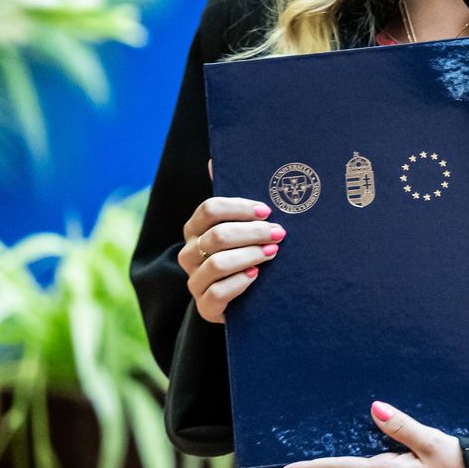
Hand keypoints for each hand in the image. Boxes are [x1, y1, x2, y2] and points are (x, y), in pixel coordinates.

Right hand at [178, 193, 285, 323]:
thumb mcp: (239, 227)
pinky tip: (256, 276)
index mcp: (195, 230)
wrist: (243, 301)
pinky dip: (240, 282)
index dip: (240, 208)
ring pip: (218, 263)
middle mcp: (189, 254)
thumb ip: (231, 201)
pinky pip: (218, 293)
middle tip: (279, 233)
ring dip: (250, 255)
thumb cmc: (243, 254)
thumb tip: (213, 160)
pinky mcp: (205, 307)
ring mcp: (195, 281)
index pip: (210, 209)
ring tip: (272, 252)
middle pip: (218, 235)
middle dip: (253, 232)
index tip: (267, 211)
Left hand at [280, 401, 468, 467]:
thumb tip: (374, 409)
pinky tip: (423, 450)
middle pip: (364, 461)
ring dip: (393, 449)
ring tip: (419, 437)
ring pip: (383, 464)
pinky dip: (404, 458)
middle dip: (370, 442)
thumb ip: (401, 426)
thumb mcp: (433, 443)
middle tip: (386, 422)